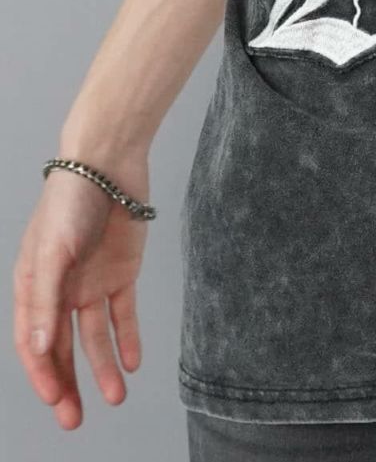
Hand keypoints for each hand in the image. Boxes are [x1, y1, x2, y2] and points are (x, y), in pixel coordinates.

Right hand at [12, 158, 149, 428]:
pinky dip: (128, 338)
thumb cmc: (69, 201)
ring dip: (103, 367)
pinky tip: (133, 362)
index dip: (42, 373)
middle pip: (62, 348)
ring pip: (94, 337)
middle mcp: (60, 291)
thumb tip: (41, 348)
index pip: (34, 343)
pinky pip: (123, 313)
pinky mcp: (121, 272)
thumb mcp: (53, 252)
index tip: (55, 399)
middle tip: (75, 420)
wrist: (108, 163)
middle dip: (68, 384)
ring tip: (116, 398)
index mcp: (33, 287)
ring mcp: (91, 283)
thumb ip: (46, 300)